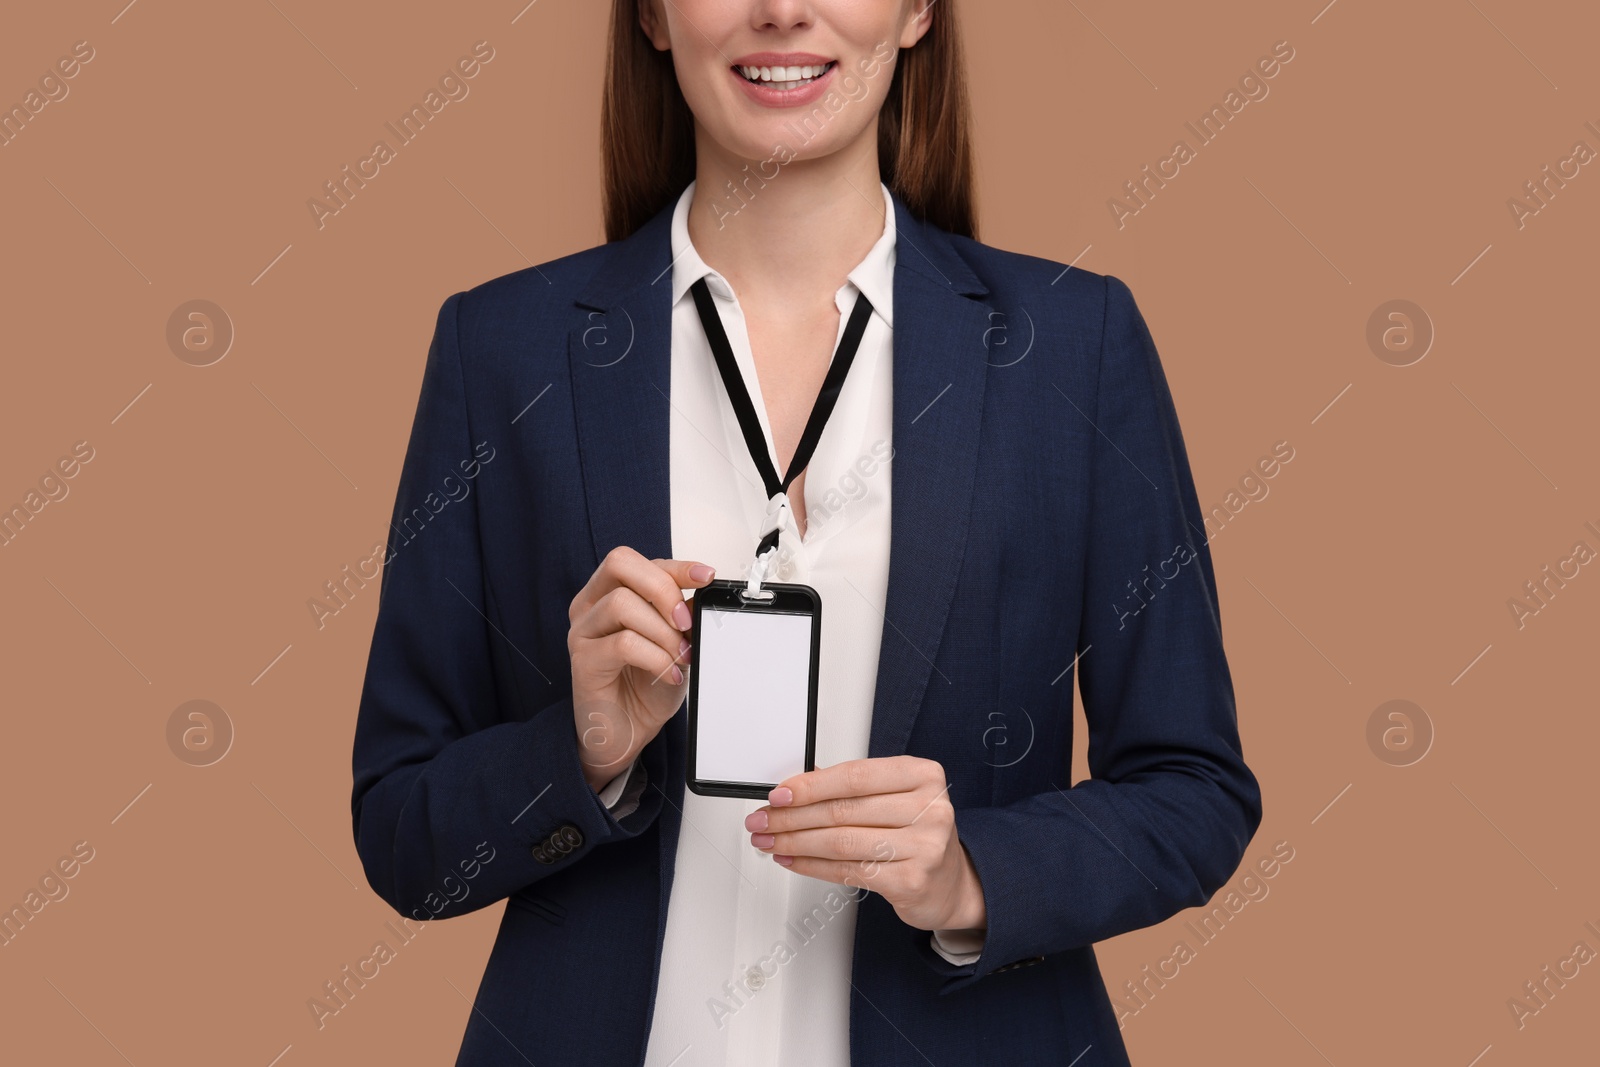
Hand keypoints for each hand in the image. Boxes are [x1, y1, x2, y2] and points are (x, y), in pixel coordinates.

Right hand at [567, 547, 714, 791]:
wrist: (626, 733)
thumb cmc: (645, 687)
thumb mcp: (674, 644)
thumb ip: (682, 617)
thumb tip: (700, 596)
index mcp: (609, 593)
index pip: (638, 561)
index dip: (675, 565)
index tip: (706, 577)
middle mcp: (590, 605)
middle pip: (620, 564)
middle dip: (663, 589)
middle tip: (685, 622)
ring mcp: (583, 631)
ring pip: (623, 604)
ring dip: (663, 632)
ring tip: (679, 657)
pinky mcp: (583, 661)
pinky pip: (624, 643)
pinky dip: (656, 658)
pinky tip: (668, 675)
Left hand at [744, 755, 986, 933]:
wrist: (952, 882)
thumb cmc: (917, 833)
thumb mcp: (895, 797)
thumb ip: (852, 787)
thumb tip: (795, 786)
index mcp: (922, 775)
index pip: (855, 776)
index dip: (810, 785)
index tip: (779, 794)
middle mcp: (929, 808)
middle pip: (844, 810)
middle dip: (793, 816)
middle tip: (764, 819)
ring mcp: (924, 846)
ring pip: (841, 842)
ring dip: (796, 842)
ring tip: (770, 841)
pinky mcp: (912, 881)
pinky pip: (848, 871)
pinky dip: (812, 866)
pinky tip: (793, 859)